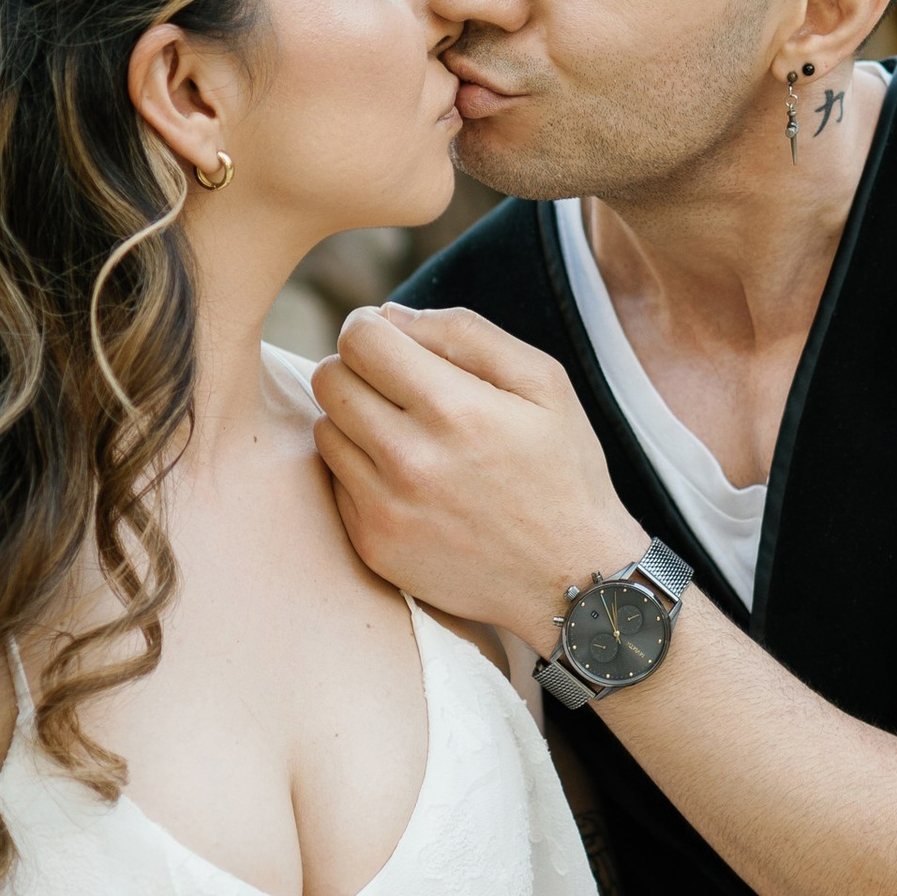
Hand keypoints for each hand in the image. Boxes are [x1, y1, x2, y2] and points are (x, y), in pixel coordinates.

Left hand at [313, 304, 642, 660]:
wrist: (572, 579)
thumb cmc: (562, 470)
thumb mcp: (543, 383)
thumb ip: (465, 333)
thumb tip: (389, 316)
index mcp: (454, 409)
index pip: (359, 338)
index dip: (369, 326)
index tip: (388, 339)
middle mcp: (410, 459)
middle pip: (329, 378)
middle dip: (355, 368)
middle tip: (394, 384)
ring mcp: (386, 508)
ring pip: (324, 428)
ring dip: (353, 419)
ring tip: (404, 433)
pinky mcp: (372, 544)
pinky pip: (335, 481)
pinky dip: (360, 470)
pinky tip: (408, 480)